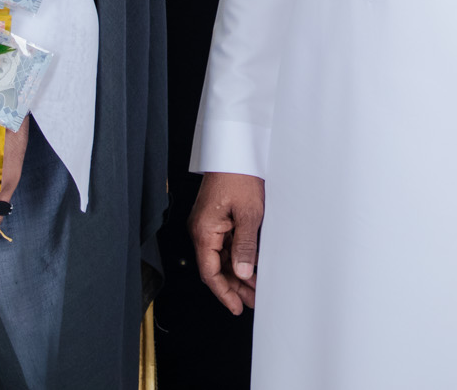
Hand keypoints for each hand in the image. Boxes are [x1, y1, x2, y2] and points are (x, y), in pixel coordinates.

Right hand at [188, 171, 264, 314]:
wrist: (236, 151)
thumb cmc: (238, 176)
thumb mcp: (249, 214)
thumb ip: (245, 246)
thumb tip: (242, 272)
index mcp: (204, 231)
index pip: (210, 272)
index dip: (223, 293)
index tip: (236, 307)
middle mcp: (202, 230)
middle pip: (215, 267)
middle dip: (233, 286)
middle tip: (252, 301)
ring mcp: (209, 225)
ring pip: (220, 258)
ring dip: (237, 273)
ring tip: (254, 288)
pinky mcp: (217, 219)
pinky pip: (224, 245)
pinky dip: (237, 258)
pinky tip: (251, 266)